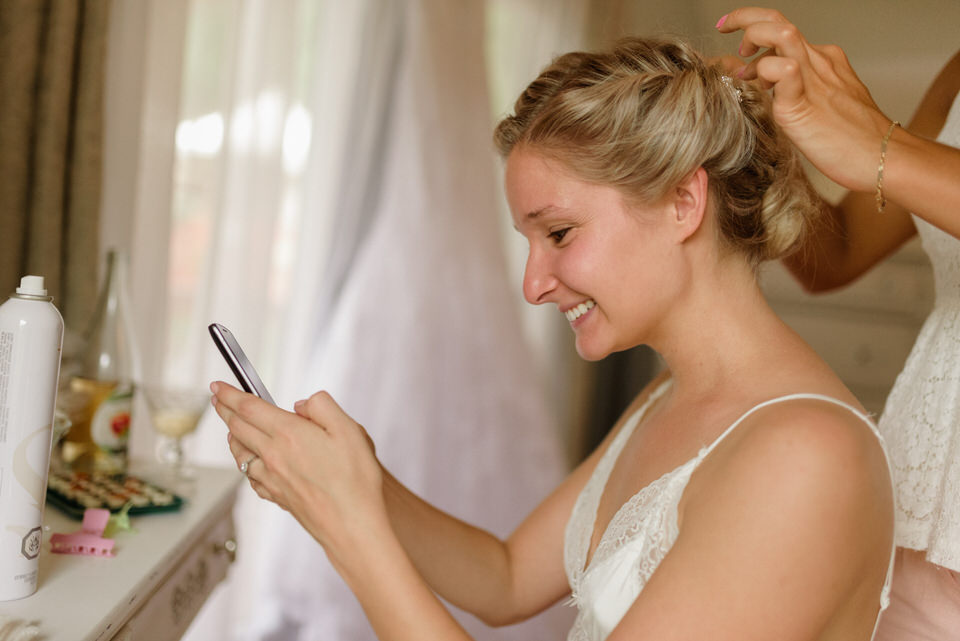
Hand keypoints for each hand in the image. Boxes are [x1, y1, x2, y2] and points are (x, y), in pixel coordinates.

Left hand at [210, 382, 385, 556]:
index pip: (249, 407)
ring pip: (240, 453)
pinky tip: (249, 463)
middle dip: (225, 409)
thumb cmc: (355, 480)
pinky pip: (250, 476)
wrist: (352, 525)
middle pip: (238, 427)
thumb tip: (301, 405)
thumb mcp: (349, 429)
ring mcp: (272, 478)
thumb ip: (322, 407)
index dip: (230, 393)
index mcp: (289, 434)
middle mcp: (274, 455)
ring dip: (231, 435)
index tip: (218, 386)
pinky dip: (243, 463)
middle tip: (217, 398)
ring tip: (230, 427)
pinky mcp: (277, 496)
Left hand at [717, 7, 893, 191]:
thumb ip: (796, 94)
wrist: (884, 158)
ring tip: (742, 66)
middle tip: (729, 35)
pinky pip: (784, 71)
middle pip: (779, 22)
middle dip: (746, 18)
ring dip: (753, 38)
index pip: (785, 31)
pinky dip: (765, 72)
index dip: (757, 28)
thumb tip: (767, 92)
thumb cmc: (854, 141)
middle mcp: (819, 63)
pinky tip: (760, 90)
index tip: (739, 39)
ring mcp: (813, 80)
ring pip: (781, 33)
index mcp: (824, 62)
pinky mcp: (803, 104)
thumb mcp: (822, 107)